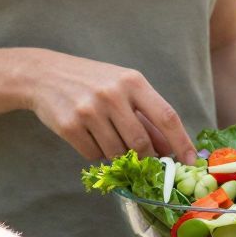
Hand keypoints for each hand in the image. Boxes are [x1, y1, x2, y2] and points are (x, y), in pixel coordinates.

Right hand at [27, 50, 196, 162]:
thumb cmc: (93, 82)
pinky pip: (93, 155)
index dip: (181, 142)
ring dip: (118, 155)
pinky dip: (96, 153)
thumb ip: (148, 117)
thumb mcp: (124, 89)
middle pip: (141, 142)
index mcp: (133, 82)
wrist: (44, 75)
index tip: (191, 161)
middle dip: (146, 158)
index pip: (167, 117)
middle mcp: (112, 94)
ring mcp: (89, 110)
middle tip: (144, 162)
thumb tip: (171, 149)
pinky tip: (89, 136)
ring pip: (117, 152)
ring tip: (109, 138)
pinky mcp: (69, 126)